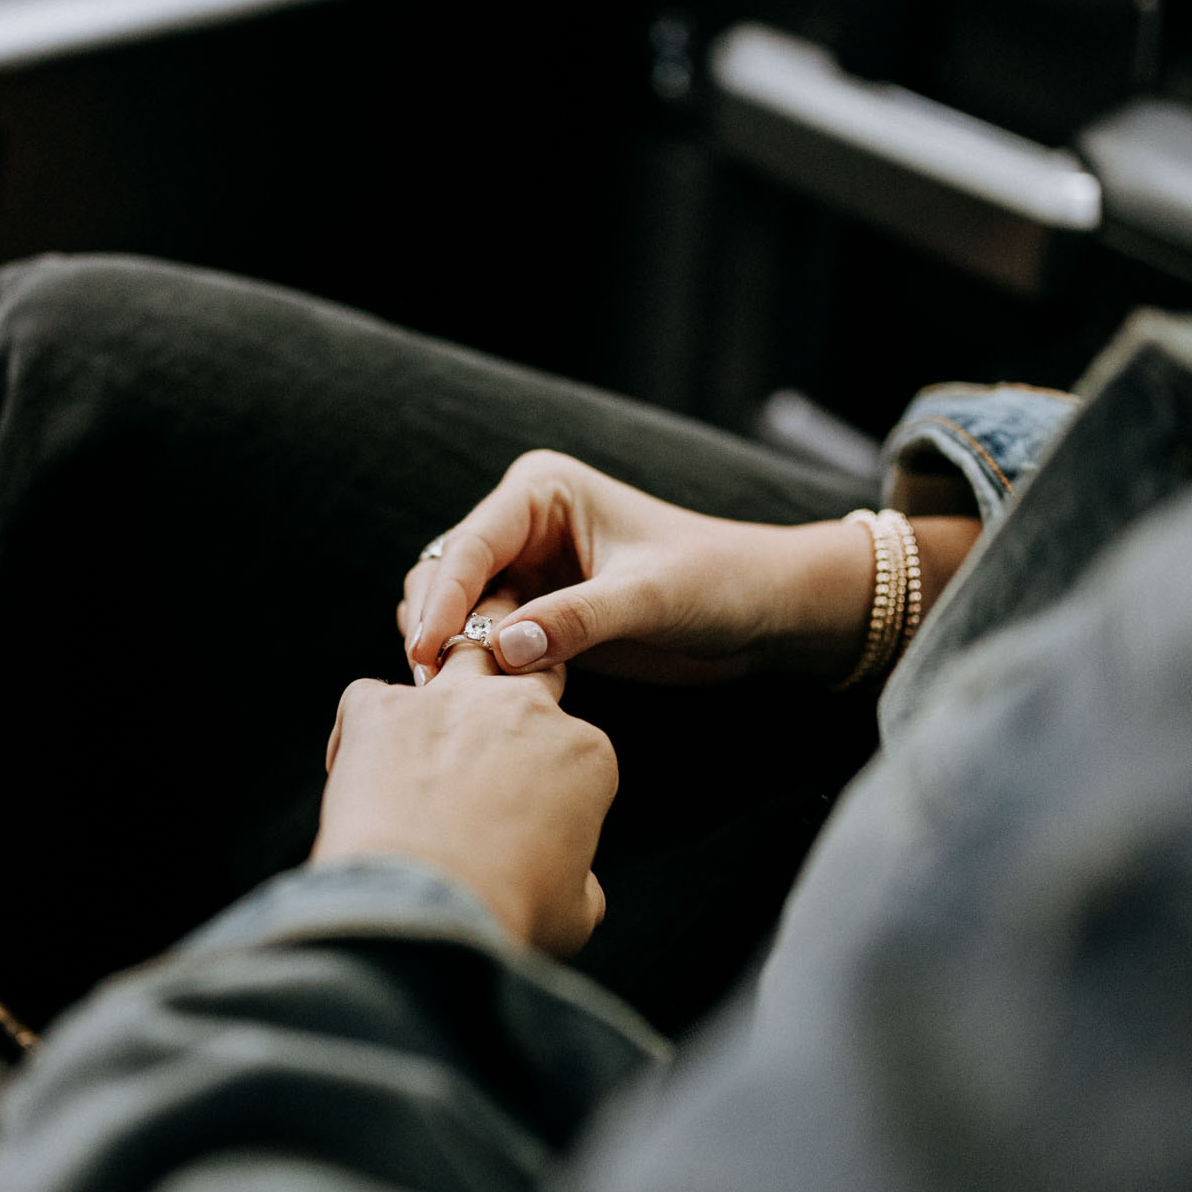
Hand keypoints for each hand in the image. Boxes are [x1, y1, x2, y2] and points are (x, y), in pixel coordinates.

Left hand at [316, 593, 615, 956]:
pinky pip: (367, 695)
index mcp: (583, 752)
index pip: (571, 741)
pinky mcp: (380, 708)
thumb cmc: (506, 914)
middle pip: (525, 676)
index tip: (524, 816)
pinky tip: (360, 771)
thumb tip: (578, 887)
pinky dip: (362, 729)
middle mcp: (522, 709)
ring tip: (426, 745)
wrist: (424, 913)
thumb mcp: (576, 913)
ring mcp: (450, 701)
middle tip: (482, 759)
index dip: (546, 774)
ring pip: (456, 660)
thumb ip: (582, 882)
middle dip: (509, 706)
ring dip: (447, 693)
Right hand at [400, 451, 877, 683]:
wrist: (767, 610)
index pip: (470, 544)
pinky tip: (481, 700)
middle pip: (446, 576)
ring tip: (453, 697)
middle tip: (431, 688)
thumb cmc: (719, 581)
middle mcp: (524, 524)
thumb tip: (500, 650)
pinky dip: (475, 668)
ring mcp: (527, 571)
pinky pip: (485, 641)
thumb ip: (576, 620)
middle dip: (434, 626)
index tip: (424, 652)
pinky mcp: (538, 614)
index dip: (442, 600)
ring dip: (449, 650)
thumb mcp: (649, 598)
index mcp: (542, 491)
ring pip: (457, 611)